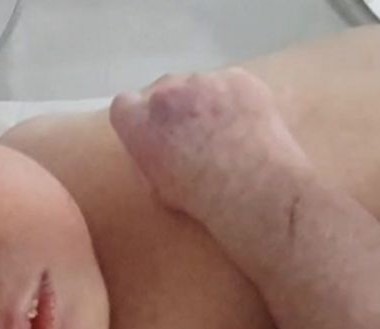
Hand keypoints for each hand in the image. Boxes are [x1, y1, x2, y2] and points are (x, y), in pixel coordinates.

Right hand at [109, 69, 311, 221]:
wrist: (255, 189)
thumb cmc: (201, 199)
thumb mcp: (156, 187)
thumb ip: (146, 156)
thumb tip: (149, 144)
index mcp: (138, 123)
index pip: (124, 105)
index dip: (138, 118)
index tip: (154, 132)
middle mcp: (165, 94)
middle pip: (161, 90)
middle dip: (173, 107)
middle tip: (193, 133)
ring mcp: (203, 81)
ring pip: (197, 85)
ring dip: (204, 101)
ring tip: (224, 129)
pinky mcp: (237, 78)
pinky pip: (229, 83)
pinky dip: (234, 98)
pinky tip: (246, 122)